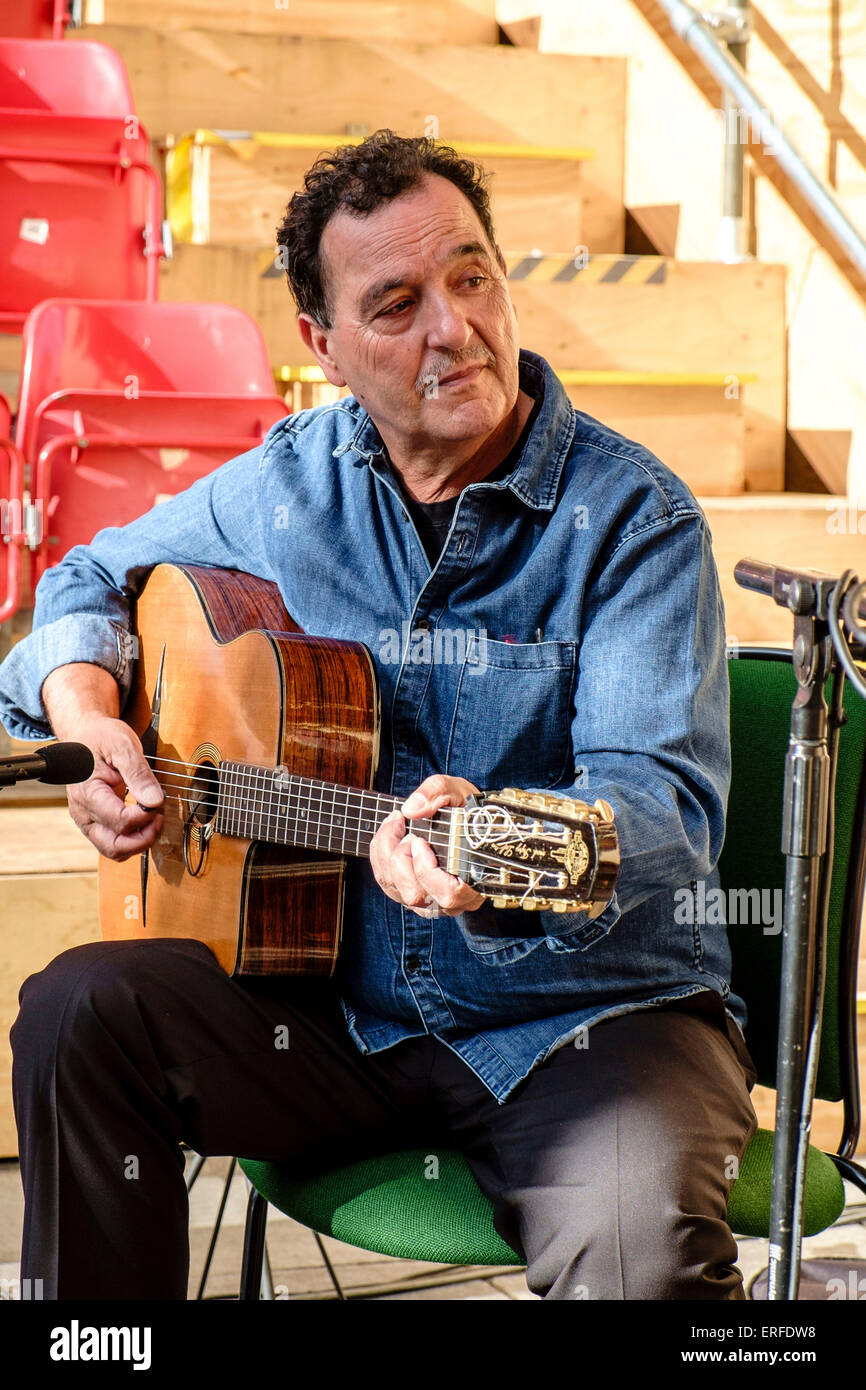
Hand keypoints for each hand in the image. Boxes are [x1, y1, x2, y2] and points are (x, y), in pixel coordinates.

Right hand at [64, 715, 164, 860]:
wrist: (86, 736)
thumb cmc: (102, 738)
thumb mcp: (123, 746)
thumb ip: (138, 774)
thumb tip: (154, 800)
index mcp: (87, 793)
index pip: (119, 821)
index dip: (144, 817)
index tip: (157, 801)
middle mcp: (82, 812)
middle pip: (114, 846)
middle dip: (143, 839)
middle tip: (159, 819)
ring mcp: (87, 820)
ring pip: (113, 850)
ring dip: (138, 843)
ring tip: (153, 821)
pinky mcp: (94, 822)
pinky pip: (112, 843)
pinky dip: (131, 839)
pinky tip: (144, 823)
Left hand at [369, 774, 485, 916]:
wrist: (466, 822)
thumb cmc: (466, 811)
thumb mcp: (459, 792)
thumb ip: (438, 792)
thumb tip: (410, 810)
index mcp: (474, 882)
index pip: (449, 894)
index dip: (428, 871)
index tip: (419, 840)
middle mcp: (453, 900)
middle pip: (415, 895)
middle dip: (401, 859)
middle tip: (406, 831)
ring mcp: (430, 901)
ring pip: (397, 891)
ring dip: (387, 856)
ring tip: (395, 826)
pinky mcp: (410, 894)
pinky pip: (388, 883)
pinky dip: (380, 858)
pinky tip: (389, 834)